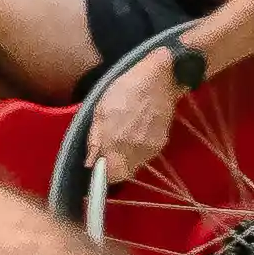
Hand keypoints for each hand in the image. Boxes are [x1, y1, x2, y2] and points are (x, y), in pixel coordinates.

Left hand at [80, 44, 183, 183]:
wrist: (159, 78)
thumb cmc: (124, 90)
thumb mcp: (100, 110)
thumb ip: (95, 140)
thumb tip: (90, 163)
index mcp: (118, 144)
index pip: (111, 175)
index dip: (104, 171)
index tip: (100, 161)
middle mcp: (136, 152)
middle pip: (124, 171)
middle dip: (115, 163)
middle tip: (111, 144)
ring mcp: (151, 148)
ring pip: (135, 163)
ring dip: (128, 154)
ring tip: (126, 132)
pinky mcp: (163, 142)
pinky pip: (146, 153)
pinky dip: (140, 146)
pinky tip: (139, 129)